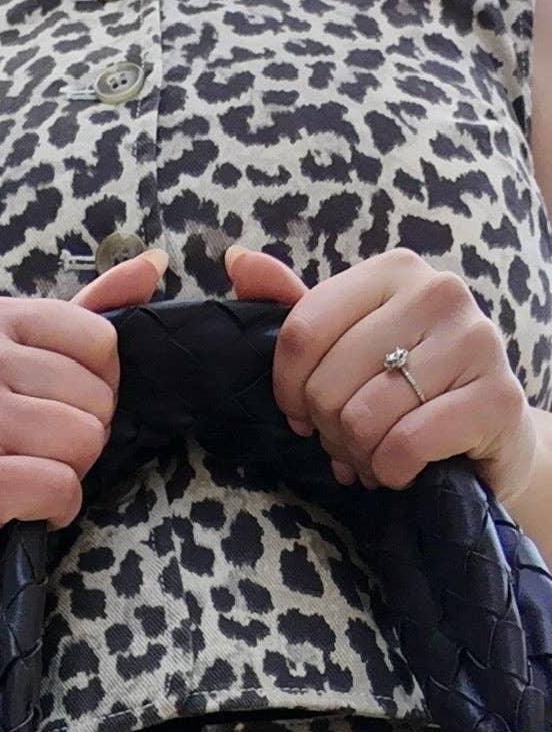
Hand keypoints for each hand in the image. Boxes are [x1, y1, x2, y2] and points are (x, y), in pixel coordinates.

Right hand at [0, 249, 170, 598]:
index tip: (48, 409)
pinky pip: (61, 490)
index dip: (94, 388)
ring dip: (67, 476)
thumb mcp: (8, 362)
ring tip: (21, 479)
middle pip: (96, 398)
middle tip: (27, 453)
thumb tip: (156, 262)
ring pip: (84, 444)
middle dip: (79, 439)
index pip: (100, 340)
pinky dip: (54, 512)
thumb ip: (82, 314)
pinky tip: (20, 510)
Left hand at [223, 241, 539, 505]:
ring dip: (360, 455)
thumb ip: (296, 306)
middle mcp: (438, 292)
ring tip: (378, 452)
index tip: (302, 413)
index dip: (288, 390)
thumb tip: (235, 260)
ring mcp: (475, 341)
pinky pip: (405, 445)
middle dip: (329, 430)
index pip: (303, 331)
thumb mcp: (350, 343)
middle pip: (328, 383)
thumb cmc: (409, 388)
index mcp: (395, 271)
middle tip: (352, 439)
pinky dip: (392, 471)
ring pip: (363, 419)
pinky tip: (404, 467)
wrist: (489, 434)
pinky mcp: (495, 398)